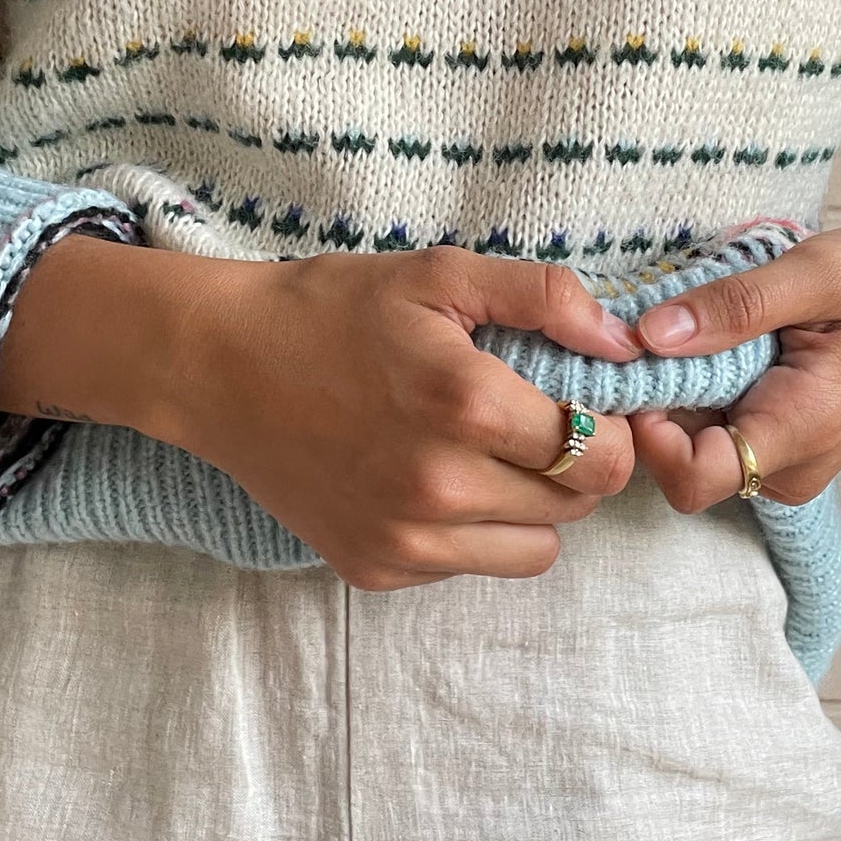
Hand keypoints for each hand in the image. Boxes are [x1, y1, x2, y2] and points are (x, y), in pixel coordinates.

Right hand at [0, 237, 644, 588]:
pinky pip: (465, 565)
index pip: (599, 456)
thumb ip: (543, 297)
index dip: (615, 431)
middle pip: (574, 507)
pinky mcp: (375, 567)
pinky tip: (429, 478)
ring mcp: (405, 537)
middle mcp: (441, 486)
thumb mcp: (438, 274)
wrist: (217, 366)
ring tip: (491, 456)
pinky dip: (469, 531)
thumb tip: (623, 343)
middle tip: (539, 424)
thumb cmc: (330, 310)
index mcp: (467, 405)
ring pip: (533, 551)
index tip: (592, 407)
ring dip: (532, 508)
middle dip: (576, 466)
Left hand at [622, 216, 840, 510]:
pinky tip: (713, 341)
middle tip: (648, 329)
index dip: (647, 431)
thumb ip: (735, 305)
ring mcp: (790, 460)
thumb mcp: (821, 271)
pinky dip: (702, 392)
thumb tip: (651, 334)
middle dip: (654, 404)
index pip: (693, 478)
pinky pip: (721, 431)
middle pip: (683, 464)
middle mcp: (792, 465)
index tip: (636, 365)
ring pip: (696, 448)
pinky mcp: (787, 444)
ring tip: (692, 325)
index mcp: (804, 428)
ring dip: (677, 394)